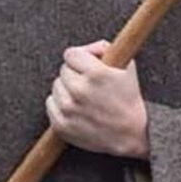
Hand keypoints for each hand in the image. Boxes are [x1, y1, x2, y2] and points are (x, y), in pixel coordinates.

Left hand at [46, 40, 149, 158]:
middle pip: (63, 70)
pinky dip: (60, 104)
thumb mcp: (127, 69)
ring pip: (56, 86)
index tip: (85, 62)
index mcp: (96, 73)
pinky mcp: (61, 124)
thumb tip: (92, 46)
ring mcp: (68, 108)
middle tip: (88, 82)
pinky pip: (50, 104)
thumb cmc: (129, 102)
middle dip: (75, 73)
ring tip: (83, 96)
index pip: (71, 54)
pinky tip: (76, 107)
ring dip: (67, 88)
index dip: (80, 56)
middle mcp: (80, 90)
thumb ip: (108, 50)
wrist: (130, 135)